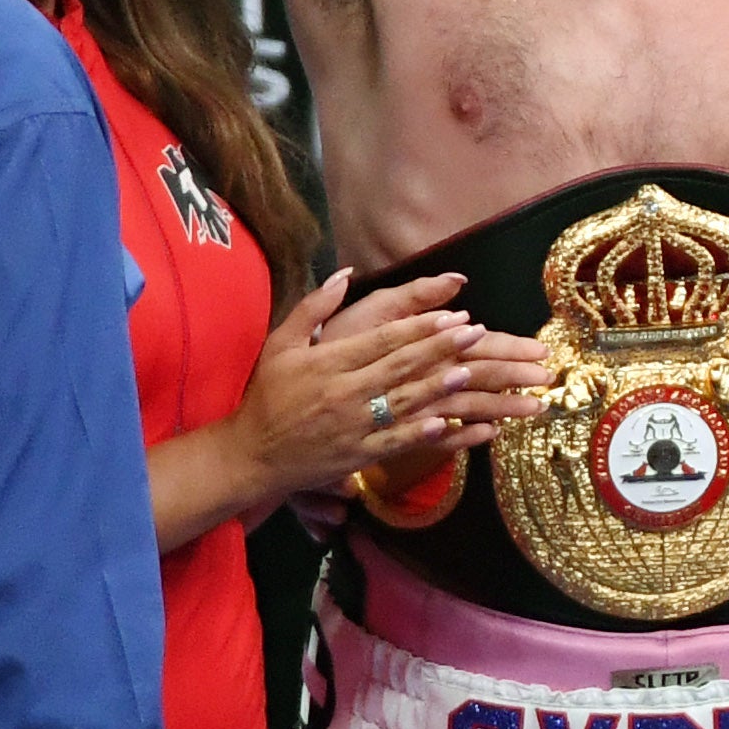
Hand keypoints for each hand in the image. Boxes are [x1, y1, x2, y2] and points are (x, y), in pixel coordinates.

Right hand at [233, 269, 546, 507]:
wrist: (250, 454)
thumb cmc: (267, 396)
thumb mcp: (281, 345)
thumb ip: (313, 308)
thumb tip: (344, 273)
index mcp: (327, 362)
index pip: (381, 340)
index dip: (419, 327)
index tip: (453, 315)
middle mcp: (342, 392)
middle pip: (400, 367)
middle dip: (441, 348)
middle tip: (477, 332)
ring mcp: (352, 425)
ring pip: (402, 403)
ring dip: (439, 387)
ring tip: (471, 371)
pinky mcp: (356, 455)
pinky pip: (393, 443)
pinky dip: (421, 435)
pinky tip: (448, 425)